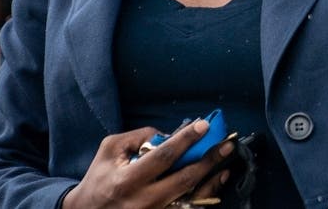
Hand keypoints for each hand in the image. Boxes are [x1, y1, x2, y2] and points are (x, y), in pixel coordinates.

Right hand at [61, 120, 233, 208]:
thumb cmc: (100, 177)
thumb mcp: (111, 149)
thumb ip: (139, 136)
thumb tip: (170, 134)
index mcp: (127, 180)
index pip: (163, 156)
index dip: (186, 139)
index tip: (204, 125)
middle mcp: (142, 201)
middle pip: (184, 178)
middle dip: (209, 158)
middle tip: (227, 143)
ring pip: (192, 198)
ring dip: (212, 179)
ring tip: (226, 163)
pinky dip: (205, 195)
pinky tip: (216, 181)